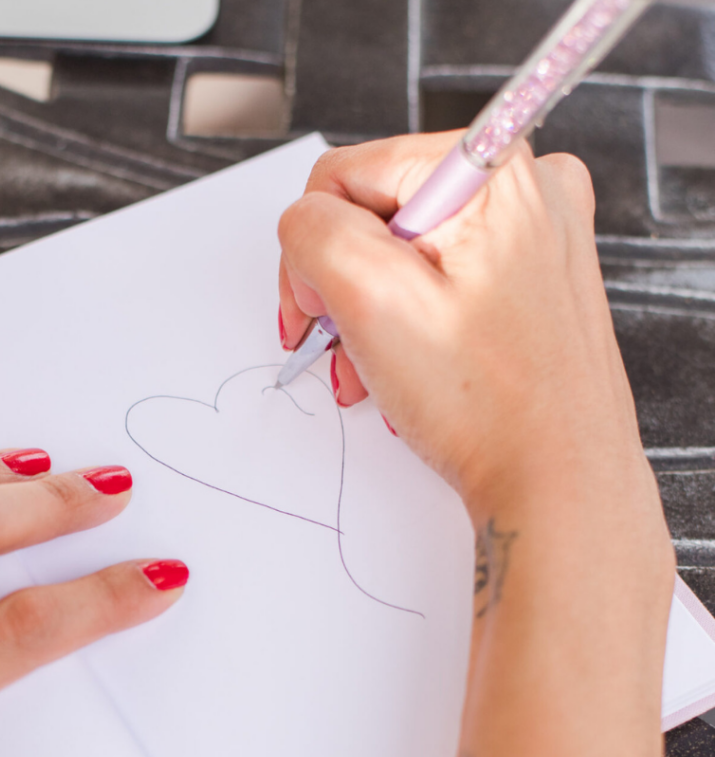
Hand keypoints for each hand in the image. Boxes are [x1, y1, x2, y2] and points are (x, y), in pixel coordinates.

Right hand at [278, 133, 656, 525]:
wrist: (556, 483)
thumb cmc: (489, 406)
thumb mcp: (371, 300)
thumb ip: (313, 232)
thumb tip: (304, 224)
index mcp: (494, 169)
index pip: (346, 175)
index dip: (312, 248)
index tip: (316, 316)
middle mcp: (525, 188)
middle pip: (376, 213)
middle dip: (342, 287)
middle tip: (342, 346)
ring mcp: (534, 235)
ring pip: (403, 253)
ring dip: (370, 314)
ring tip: (374, 370)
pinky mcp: (531, 277)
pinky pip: (440, 280)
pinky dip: (408, 324)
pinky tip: (405, 368)